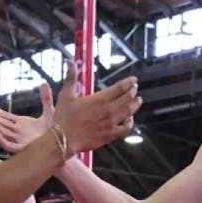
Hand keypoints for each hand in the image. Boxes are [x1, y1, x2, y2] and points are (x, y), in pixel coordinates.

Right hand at [0, 62, 141, 155]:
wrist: (63, 140)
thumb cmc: (63, 118)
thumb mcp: (66, 95)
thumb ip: (71, 78)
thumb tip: (70, 62)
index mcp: (99, 99)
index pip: (119, 88)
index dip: (128, 83)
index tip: (133, 80)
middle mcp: (108, 111)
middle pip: (127, 99)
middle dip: (132, 92)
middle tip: (135, 88)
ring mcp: (110, 124)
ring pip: (129, 112)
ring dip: (135, 105)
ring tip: (138, 100)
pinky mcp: (109, 135)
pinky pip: (125, 129)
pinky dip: (130, 123)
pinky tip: (130, 120)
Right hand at [0, 81, 53, 152]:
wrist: (63, 145)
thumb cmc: (56, 132)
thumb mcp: (50, 112)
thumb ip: (46, 99)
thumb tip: (44, 83)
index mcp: (22, 124)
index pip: (4, 117)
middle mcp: (18, 132)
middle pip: (1, 123)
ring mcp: (20, 140)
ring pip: (2, 132)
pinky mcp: (24, 149)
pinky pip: (10, 146)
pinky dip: (3, 141)